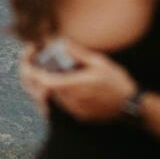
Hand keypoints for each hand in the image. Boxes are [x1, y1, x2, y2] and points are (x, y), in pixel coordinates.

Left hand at [19, 41, 137, 122]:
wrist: (130, 106)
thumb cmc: (116, 81)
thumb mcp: (99, 62)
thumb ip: (78, 53)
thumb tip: (60, 43)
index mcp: (73, 86)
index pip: (42, 80)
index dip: (30, 68)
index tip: (29, 55)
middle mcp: (69, 101)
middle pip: (39, 91)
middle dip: (30, 75)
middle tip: (31, 60)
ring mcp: (72, 110)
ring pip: (47, 98)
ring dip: (43, 83)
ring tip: (47, 67)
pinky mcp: (77, 115)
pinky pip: (59, 103)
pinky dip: (54, 91)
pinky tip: (61, 81)